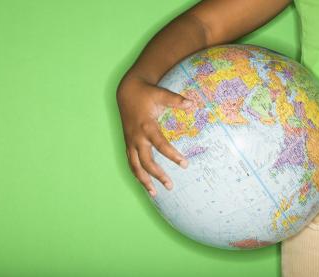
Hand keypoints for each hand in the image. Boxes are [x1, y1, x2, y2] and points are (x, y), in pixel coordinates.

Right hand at [116, 75, 192, 197]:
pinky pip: (131, 163)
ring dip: (144, 180)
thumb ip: (175, 100)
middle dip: (158, 175)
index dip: (172, 156)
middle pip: (146, 162)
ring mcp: (130, 142)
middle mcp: (137, 138)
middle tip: (170, 186)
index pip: (161, 145)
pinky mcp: (127, 144)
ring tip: (155, 193)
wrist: (126, 92)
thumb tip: (192, 103)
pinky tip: (144, 184)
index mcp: (146, 127)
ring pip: (135, 166)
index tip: (185, 165)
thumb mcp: (160, 94)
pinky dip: (137, 174)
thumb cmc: (146, 94)